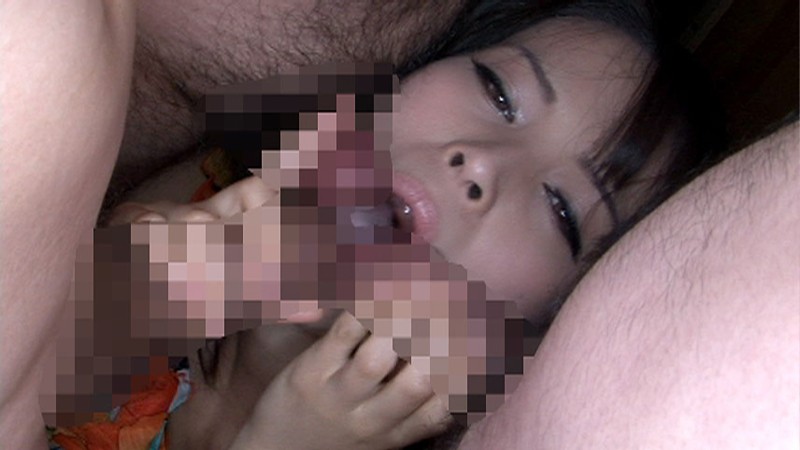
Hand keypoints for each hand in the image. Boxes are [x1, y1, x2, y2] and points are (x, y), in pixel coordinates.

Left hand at [230, 311, 453, 449]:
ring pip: (378, 355)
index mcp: (398, 434)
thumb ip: (421, 415)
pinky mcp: (310, 372)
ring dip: (399, 319)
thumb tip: (469, 384)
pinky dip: (364, 308)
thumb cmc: (337, 435)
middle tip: (447, 304)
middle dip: (438, 339)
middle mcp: (372, 418)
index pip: (446, 405)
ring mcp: (338, 395)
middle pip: (421, 378)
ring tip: (412, 293)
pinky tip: (377, 292)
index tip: (477, 337)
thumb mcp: (385, 437)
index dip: (468, 370)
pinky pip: (342, 333)